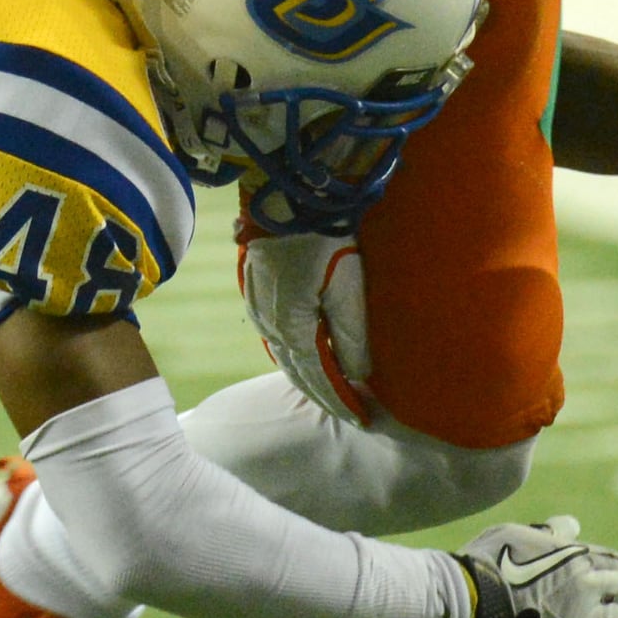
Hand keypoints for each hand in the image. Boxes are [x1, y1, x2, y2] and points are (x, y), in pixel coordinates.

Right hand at [236, 224, 374, 424]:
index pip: (318, 378)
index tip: (361, 419)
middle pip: (298, 371)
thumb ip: (352, 335)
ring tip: (330, 389)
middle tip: (349, 412)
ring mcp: (257, 308)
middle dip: (324, 394)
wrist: (286, 197)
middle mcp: (269, 325)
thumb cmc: (323, 238)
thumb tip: (359, 375)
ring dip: (307, 374)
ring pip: (284, 354)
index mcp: (292, 329)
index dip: (340, 400)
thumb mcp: (347, 287)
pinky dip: (294, 352)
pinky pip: (275, 335)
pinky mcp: (255, 291)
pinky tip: (304, 354)